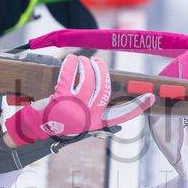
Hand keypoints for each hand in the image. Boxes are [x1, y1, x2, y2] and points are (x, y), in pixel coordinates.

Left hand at [4, 54, 154, 145]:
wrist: (37, 129)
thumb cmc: (60, 122)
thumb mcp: (81, 120)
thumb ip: (94, 110)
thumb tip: (104, 91)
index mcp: (97, 122)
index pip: (122, 115)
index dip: (138, 106)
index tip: (151, 97)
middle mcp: (89, 116)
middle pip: (105, 88)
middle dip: (103, 71)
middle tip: (97, 62)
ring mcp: (75, 108)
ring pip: (89, 79)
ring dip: (87, 65)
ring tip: (84, 60)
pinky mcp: (60, 99)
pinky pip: (70, 75)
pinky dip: (72, 63)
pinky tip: (72, 59)